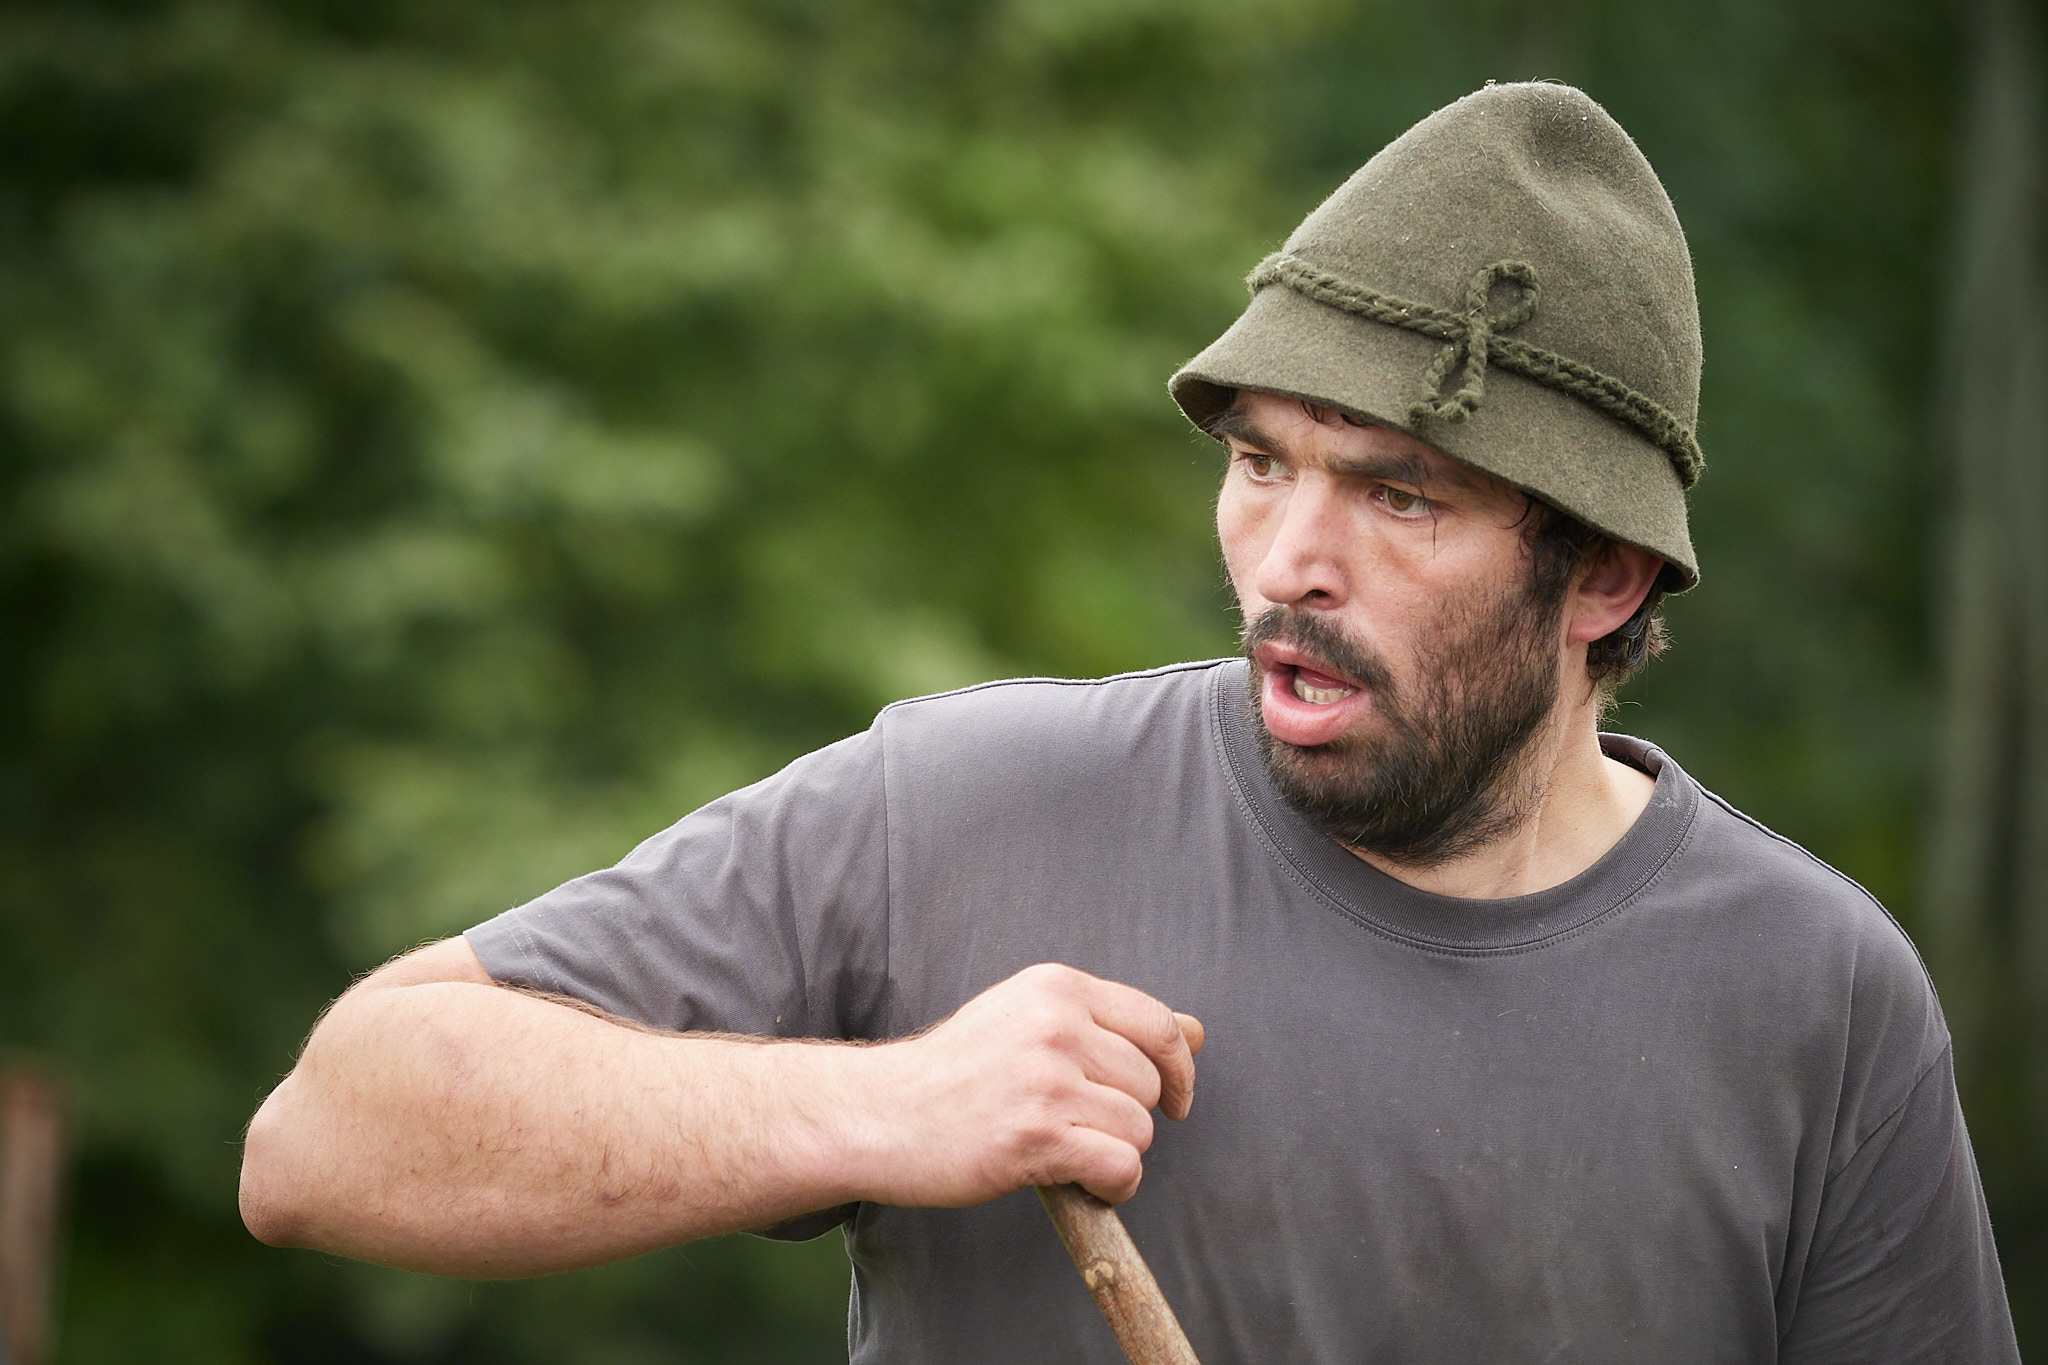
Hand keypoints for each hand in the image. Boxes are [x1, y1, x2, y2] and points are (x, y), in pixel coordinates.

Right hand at [850, 963, 1203, 1207]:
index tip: (1173, 1098)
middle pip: (1150, 1082)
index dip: (1180, 1067)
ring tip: (1069, 1153)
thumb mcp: (1028, 1019)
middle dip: (1128, 1115)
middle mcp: (1055, 1025)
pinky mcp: (1035, 1137)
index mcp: (1056, 987)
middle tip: (1080, 1127)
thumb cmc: (956, 1072)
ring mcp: (1045, 1081)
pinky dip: (1114, 1187)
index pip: (1158, 1023)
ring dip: (1115, 1153)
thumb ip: (1110, 1024)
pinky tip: (1083, 1184)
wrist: (880, 1113)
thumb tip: (1196, 1031)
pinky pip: (1120, 1166)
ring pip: (1138, 1129)